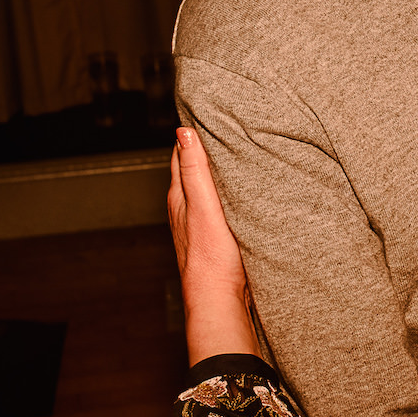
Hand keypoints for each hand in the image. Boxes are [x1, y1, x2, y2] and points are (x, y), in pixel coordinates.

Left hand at [168, 127, 258, 363]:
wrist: (218, 299)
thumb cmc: (210, 255)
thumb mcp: (204, 205)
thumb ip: (194, 169)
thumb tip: (183, 131)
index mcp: (179, 197)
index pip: (180, 156)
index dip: (191, 136)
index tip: (205, 117)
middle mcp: (184, 210)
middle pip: (191, 172)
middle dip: (203, 151)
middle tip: (223, 130)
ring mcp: (197, 225)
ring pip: (204, 191)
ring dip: (215, 174)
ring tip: (233, 156)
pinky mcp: (213, 239)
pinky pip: (216, 208)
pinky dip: (224, 195)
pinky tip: (238, 196)